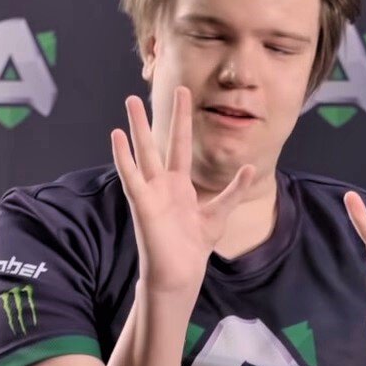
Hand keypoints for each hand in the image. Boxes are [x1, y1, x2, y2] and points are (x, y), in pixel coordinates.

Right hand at [111, 87, 256, 296]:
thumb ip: (234, 191)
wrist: (180, 274)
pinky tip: (116, 135)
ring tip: (130, 102)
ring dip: (135, 128)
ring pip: (142, 153)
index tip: (184, 95)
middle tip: (144, 91)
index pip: (180, 145)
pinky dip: (123, 157)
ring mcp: (150, 192)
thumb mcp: (219, 213)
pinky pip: (130, 176)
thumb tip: (249, 168)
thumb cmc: (194, 247)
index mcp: (179, 185)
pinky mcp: (142, 204)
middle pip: (156, 143)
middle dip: (153, 118)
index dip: (182, 120)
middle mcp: (162, 184)